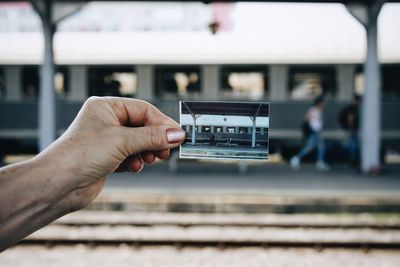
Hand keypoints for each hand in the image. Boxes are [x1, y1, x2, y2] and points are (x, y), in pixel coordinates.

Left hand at [37, 96, 184, 209]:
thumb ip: (152, 137)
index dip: (162, 123)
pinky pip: (131, 155)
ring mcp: (107, 140)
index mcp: (106, 107)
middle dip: (155, 140)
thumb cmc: (81, 154)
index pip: (144, 110)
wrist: (59, 184)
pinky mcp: (108, 157)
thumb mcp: (122, 141)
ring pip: (139, 142)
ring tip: (150, 159)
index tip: (178, 135)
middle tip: (166, 151)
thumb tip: (177, 134)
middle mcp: (107, 121)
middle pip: (143, 127)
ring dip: (147, 152)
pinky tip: (134, 167)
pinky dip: (136, 161)